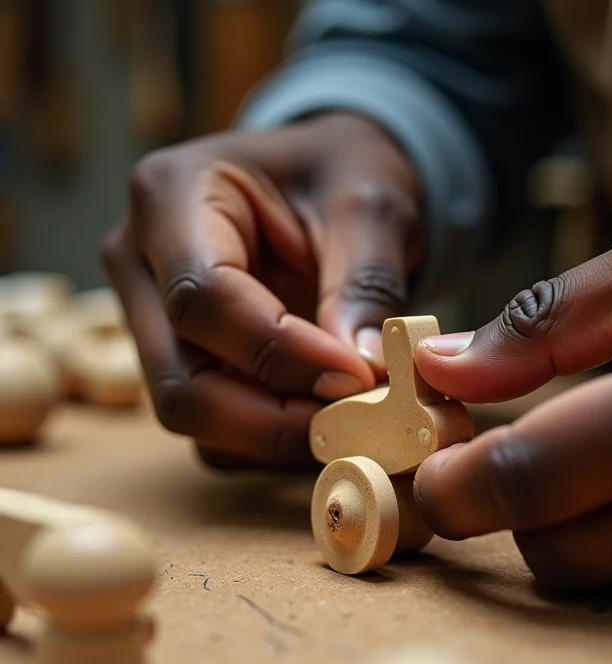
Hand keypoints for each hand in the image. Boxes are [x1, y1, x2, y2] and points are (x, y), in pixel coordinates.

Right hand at [101, 113, 420, 466]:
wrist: (329, 183)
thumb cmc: (342, 176)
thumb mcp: (370, 206)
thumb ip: (366, 283)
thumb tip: (363, 370)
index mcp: (169, 197)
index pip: (202, 299)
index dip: (281, 353)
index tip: (358, 377)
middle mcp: (142, 265)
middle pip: (180, 381)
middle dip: (273, 418)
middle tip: (358, 422)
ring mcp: (152, 320)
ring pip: (192, 415)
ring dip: (275, 436)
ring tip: (352, 421)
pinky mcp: (183, 359)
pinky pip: (214, 428)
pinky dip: (272, 440)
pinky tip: (327, 420)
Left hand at [414, 182, 611, 603]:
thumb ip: (549, 320)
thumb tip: (445, 369)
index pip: (535, 479)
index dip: (459, 485)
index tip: (431, 469)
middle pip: (561, 551)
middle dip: (508, 507)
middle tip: (504, 451)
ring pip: (611, 574)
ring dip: (574, 519)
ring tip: (605, 446)